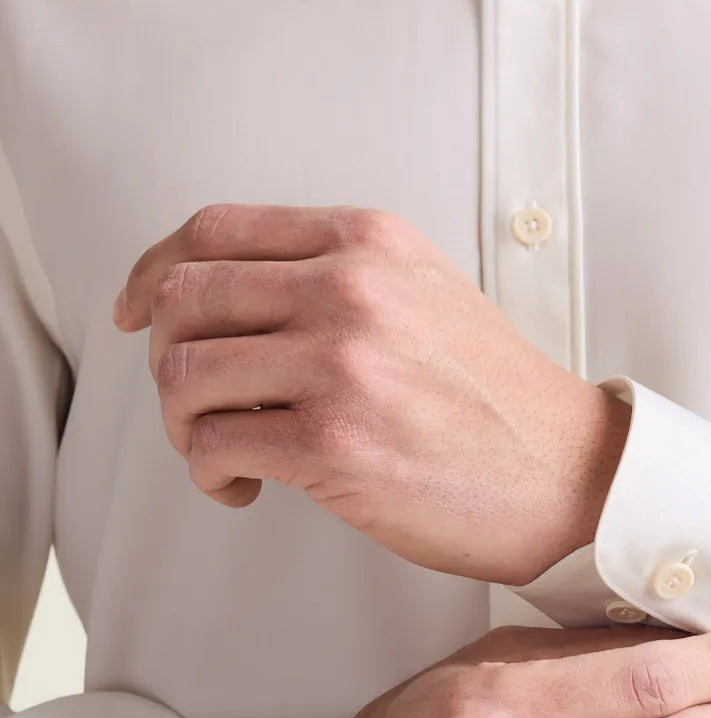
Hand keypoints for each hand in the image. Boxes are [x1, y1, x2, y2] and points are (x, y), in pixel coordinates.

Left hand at [112, 203, 630, 583]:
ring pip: (183, 374)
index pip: (213, 230)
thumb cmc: (496, 397)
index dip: (153, 271)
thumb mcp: (424, 293)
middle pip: (183, 298)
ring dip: (182, 424)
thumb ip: (336, 275)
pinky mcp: (333, 444)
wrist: (567, 473)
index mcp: (368, 241)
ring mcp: (340, 365)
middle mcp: (349, 289)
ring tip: (220, 451)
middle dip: (165, 357)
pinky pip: (214, 445)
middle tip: (194, 402)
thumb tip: (224, 299)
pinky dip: (209, 472)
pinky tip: (244, 487)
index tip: (136, 312)